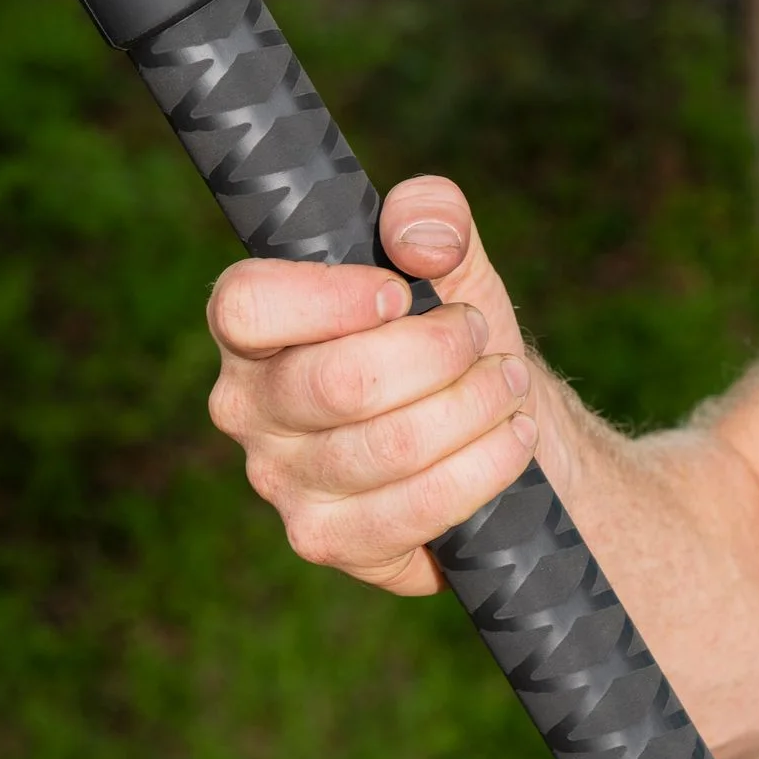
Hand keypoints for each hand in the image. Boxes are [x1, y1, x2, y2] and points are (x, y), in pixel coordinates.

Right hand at [205, 176, 539, 594]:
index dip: (330, 297)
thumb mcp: (451, 264)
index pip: (246, 306)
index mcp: (252, 332)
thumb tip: (419, 237)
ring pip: (393, 445)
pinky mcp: (327, 540)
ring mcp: (282, 483)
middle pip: (343, 381)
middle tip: (479, 338)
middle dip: (441, 352)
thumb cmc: (452, 341)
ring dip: (475, 406)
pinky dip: (484, 466)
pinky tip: (512, 438)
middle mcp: (247, 410)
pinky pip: (418, 506)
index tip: (400, 294)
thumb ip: (432, 217)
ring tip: (509, 383)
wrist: (489, 434)